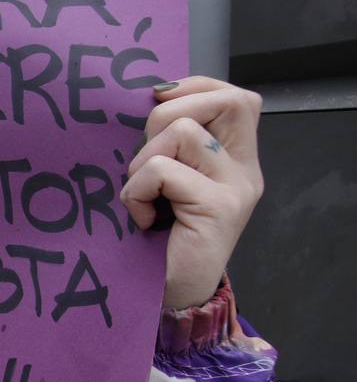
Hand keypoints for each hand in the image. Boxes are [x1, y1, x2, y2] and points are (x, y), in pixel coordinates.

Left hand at [121, 77, 264, 308]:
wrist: (167, 296)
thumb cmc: (155, 237)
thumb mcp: (164, 180)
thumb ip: (168, 145)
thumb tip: (148, 99)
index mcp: (235, 159)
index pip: (236, 97)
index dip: (196, 86)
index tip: (157, 98)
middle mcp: (245, 170)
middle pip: (224, 101)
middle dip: (164, 116)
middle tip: (144, 160)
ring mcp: (236, 188)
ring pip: (181, 130)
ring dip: (142, 160)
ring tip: (143, 196)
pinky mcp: (219, 208)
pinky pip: (160, 170)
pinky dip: (136, 191)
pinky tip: (141, 219)